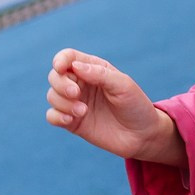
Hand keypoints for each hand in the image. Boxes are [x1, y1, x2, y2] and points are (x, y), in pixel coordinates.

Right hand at [45, 49, 185, 167]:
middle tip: (76, 94)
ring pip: (52, 96)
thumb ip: (100, 74)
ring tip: (83, 112)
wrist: (143, 136)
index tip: (61, 68)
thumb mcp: (123, 86)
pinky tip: (71, 119)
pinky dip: (56, 116)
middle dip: (61, 84)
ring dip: (62, 103)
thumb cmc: (136, 106)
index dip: (60, 60)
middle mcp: (81, 84)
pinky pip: (51, 116)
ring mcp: (75, 103)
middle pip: (55, 76)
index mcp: (93, 69)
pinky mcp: (72, 122)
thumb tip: (74, 66)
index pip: (68, 57)